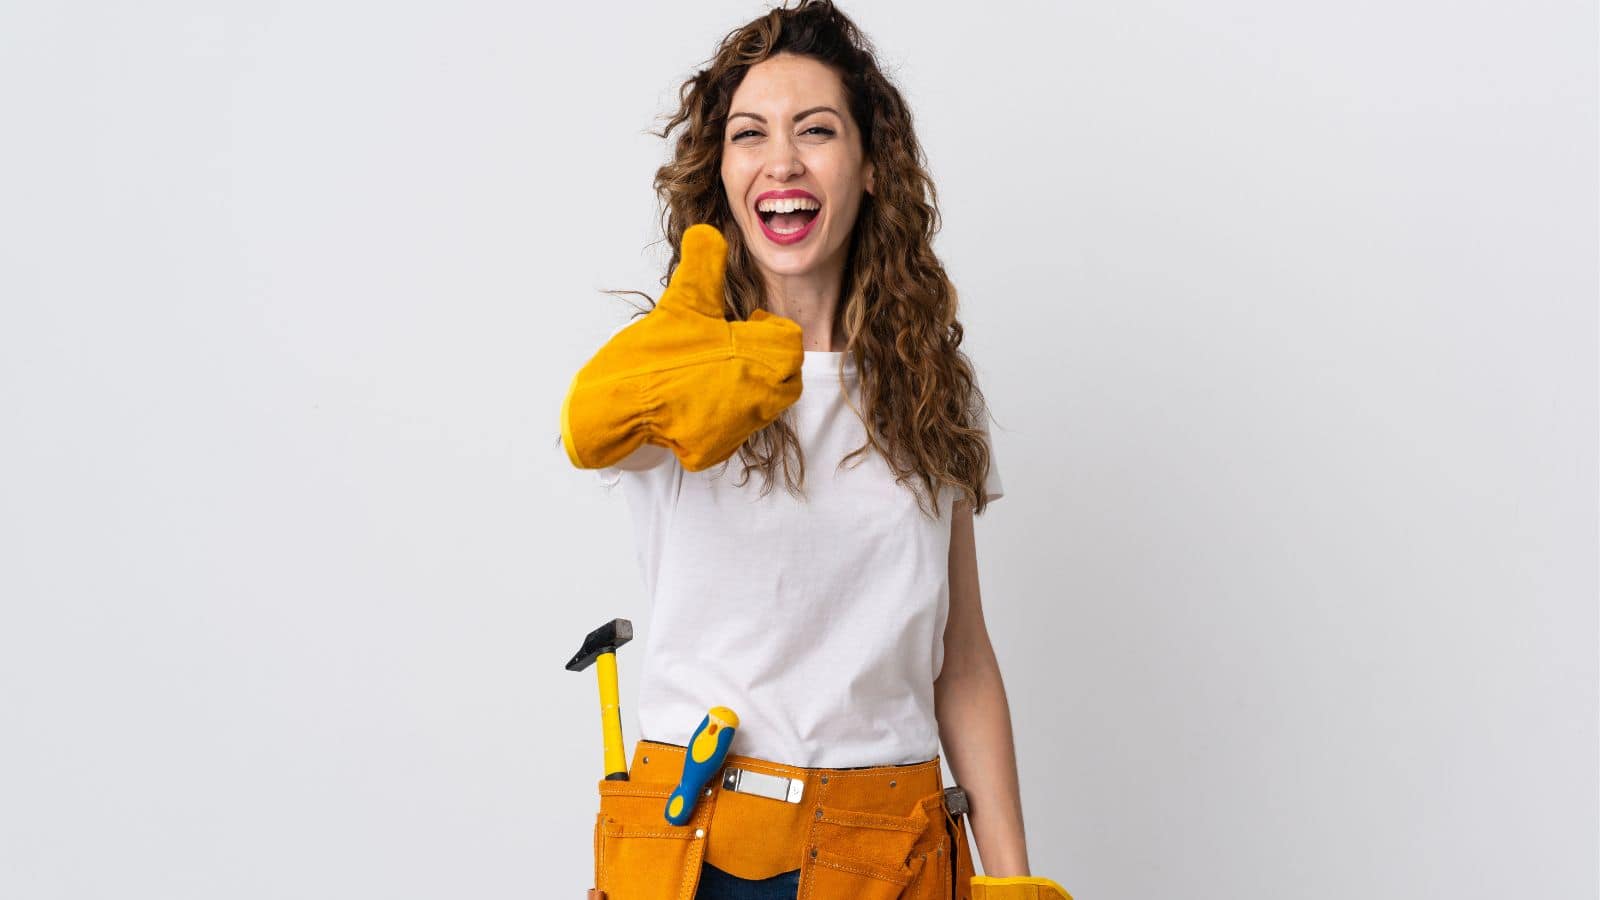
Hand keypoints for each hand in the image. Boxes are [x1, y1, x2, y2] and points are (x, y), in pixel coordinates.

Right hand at [561, 223, 804, 471]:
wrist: (614, 404)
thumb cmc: (650, 354)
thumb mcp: (681, 302)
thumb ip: (703, 264)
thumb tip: (707, 232)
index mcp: (754, 355)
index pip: (790, 342)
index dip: (771, 329)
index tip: (746, 323)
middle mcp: (756, 394)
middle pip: (787, 377)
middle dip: (768, 361)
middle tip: (734, 348)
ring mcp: (738, 426)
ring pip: (765, 406)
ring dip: (750, 386)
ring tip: (716, 371)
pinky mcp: (716, 449)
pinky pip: (735, 431)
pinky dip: (722, 416)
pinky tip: (698, 400)